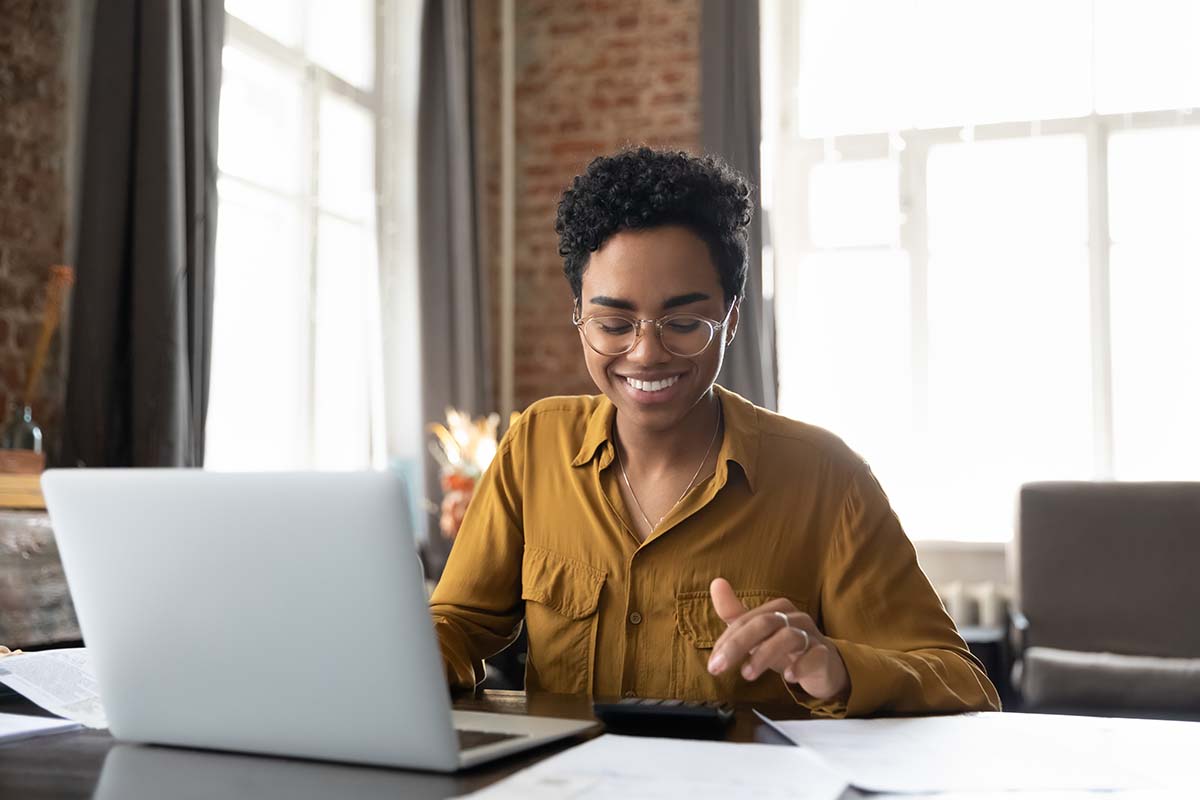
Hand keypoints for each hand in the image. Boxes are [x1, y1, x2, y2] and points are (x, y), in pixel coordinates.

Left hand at [706, 577, 849, 701]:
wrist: (825, 666)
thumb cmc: (786, 648)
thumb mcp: (759, 634)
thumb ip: (735, 614)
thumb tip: (716, 582)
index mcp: (777, 609)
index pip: (745, 620)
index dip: (726, 641)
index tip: (713, 664)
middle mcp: (794, 618)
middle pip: (764, 623)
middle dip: (738, 645)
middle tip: (718, 667)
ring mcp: (811, 635)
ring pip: (788, 637)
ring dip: (764, 655)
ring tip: (747, 674)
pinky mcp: (825, 655)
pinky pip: (815, 655)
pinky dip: (801, 665)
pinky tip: (788, 677)